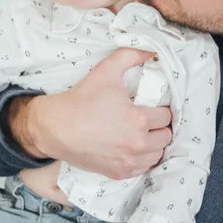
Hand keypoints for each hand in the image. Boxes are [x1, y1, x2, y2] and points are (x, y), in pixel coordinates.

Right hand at [7, 48, 172, 178]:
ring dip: (155, 144)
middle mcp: (136, 144)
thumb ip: (130, 56)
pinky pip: (142, 169)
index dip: (163, 109)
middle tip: (152, 120)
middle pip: (166, 137)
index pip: (167, 117)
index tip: (156, 107)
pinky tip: (135, 149)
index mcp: (138, 119)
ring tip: (146, 134)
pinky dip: (143, 160)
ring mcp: (127, 161)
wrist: (55, 128)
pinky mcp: (118, 173)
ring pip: (157, 155)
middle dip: (161, 127)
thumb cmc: (81, 100)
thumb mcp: (106, 71)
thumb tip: (151, 50)